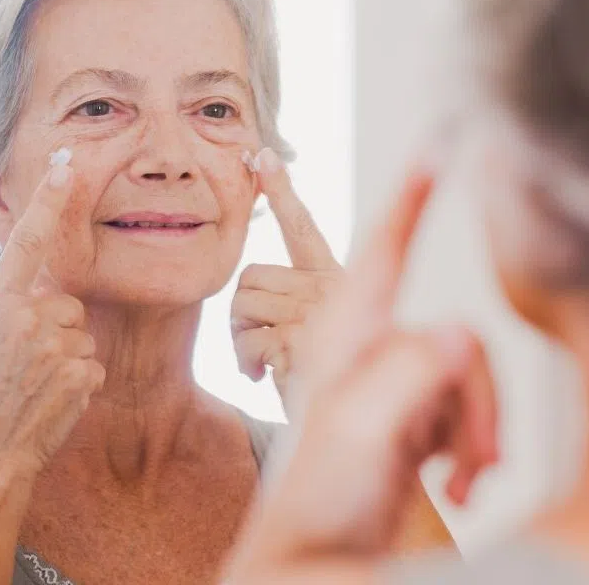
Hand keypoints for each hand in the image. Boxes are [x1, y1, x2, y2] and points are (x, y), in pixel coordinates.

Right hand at [0, 162, 104, 471]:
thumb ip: (8, 310)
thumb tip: (40, 291)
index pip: (27, 241)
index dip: (49, 201)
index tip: (68, 167)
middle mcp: (27, 318)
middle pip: (66, 302)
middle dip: (54, 327)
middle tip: (24, 364)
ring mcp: (56, 347)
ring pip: (80, 335)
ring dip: (66, 357)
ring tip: (34, 386)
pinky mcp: (82, 375)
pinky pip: (91, 366)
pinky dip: (77, 383)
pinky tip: (50, 402)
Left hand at [228, 164, 498, 577]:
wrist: (316, 560)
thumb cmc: (321, 500)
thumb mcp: (359, 432)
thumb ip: (404, 376)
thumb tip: (457, 326)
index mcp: (349, 337)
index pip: (382, 251)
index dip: (410, 198)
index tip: (438, 144)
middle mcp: (375, 351)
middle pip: (459, 337)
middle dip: (476, 402)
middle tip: (465, 465)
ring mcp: (400, 385)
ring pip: (474, 376)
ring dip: (476, 434)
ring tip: (453, 483)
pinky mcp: (421, 419)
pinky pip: (474, 410)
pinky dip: (476, 449)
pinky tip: (454, 484)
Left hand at [232, 148, 341, 403]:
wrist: (349, 433)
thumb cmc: (329, 390)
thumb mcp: (311, 338)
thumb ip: (288, 305)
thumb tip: (245, 290)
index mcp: (334, 280)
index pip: (303, 226)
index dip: (282, 189)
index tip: (261, 154)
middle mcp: (331, 290)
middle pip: (249, 276)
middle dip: (239, 311)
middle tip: (257, 344)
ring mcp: (318, 315)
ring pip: (241, 304)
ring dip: (239, 339)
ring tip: (263, 363)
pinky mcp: (302, 344)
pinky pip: (247, 339)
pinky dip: (246, 362)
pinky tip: (266, 378)